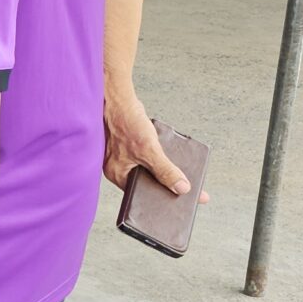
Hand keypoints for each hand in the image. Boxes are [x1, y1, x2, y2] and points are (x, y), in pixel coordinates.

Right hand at [103, 83, 194, 198]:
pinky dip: (158, 159)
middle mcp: (119, 168)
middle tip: (186, 189)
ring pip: (147, 171)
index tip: (181, 202)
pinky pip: (146, 159)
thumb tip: (181, 187)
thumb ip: (165, 170)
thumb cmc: (125, 122)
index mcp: (118, 174)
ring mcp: (123, 157)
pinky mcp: (129, 147)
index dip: (161, 199)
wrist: (117, 99)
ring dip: (162, 171)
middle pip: (145, 184)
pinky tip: (168, 156)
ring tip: (180, 174)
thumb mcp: (149, 150)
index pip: (141, 195)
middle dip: (165, 186)